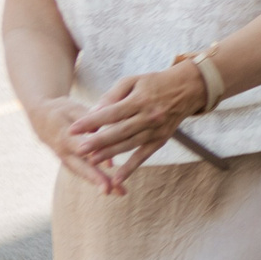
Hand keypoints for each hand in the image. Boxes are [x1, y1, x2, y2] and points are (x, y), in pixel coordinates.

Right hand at [25, 95, 120, 194]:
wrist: (40, 116)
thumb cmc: (61, 109)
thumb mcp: (74, 109)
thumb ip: (89, 121)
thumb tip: (102, 132)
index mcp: (65, 137)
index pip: (82, 150)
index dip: (93, 159)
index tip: (108, 169)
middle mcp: (64, 151)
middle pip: (82, 168)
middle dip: (98, 180)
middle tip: (115, 191)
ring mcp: (65, 158)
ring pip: (83, 172)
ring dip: (100, 182)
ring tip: (121, 192)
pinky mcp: (68, 160)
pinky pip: (82, 170)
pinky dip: (96, 177)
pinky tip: (114, 185)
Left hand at [68, 63, 210, 190]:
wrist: (187, 88)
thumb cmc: (154, 83)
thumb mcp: (133, 81)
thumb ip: (112, 96)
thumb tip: (94, 111)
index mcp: (140, 100)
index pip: (111, 113)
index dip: (91, 121)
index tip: (73, 129)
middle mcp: (149, 116)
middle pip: (119, 131)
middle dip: (97, 142)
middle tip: (78, 149)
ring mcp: (156, 130)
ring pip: (129, 144)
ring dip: (110, 154)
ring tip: (91, 161)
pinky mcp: (161, 139)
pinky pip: (144, 155)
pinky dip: (131, 167)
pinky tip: (118, 178)